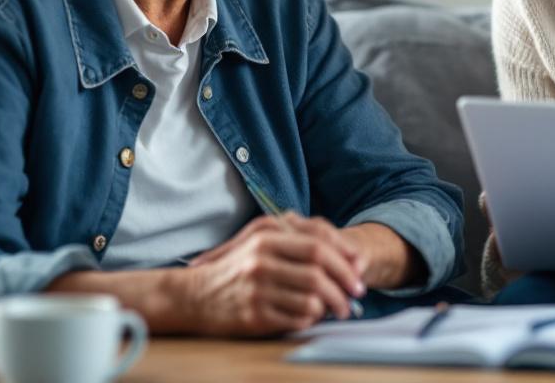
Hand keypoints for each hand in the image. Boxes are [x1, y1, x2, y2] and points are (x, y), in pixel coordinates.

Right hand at [184, 213, 367, 334]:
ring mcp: (258, 288)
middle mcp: (262, 259)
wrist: (195, 295)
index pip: (319, 244)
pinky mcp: (255, 315)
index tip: (359, 271)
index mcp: (267, 235)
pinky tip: (312, 316)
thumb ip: (299, 241)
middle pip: (320, 271)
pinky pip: (298, 318)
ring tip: (337, 309)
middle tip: (356, 296)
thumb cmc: (237, 268)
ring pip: (313, 298)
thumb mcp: (262, 242)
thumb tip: (348, 255)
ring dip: (332, 306)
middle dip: (345, 285)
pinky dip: (312, 319)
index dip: (345, 259)